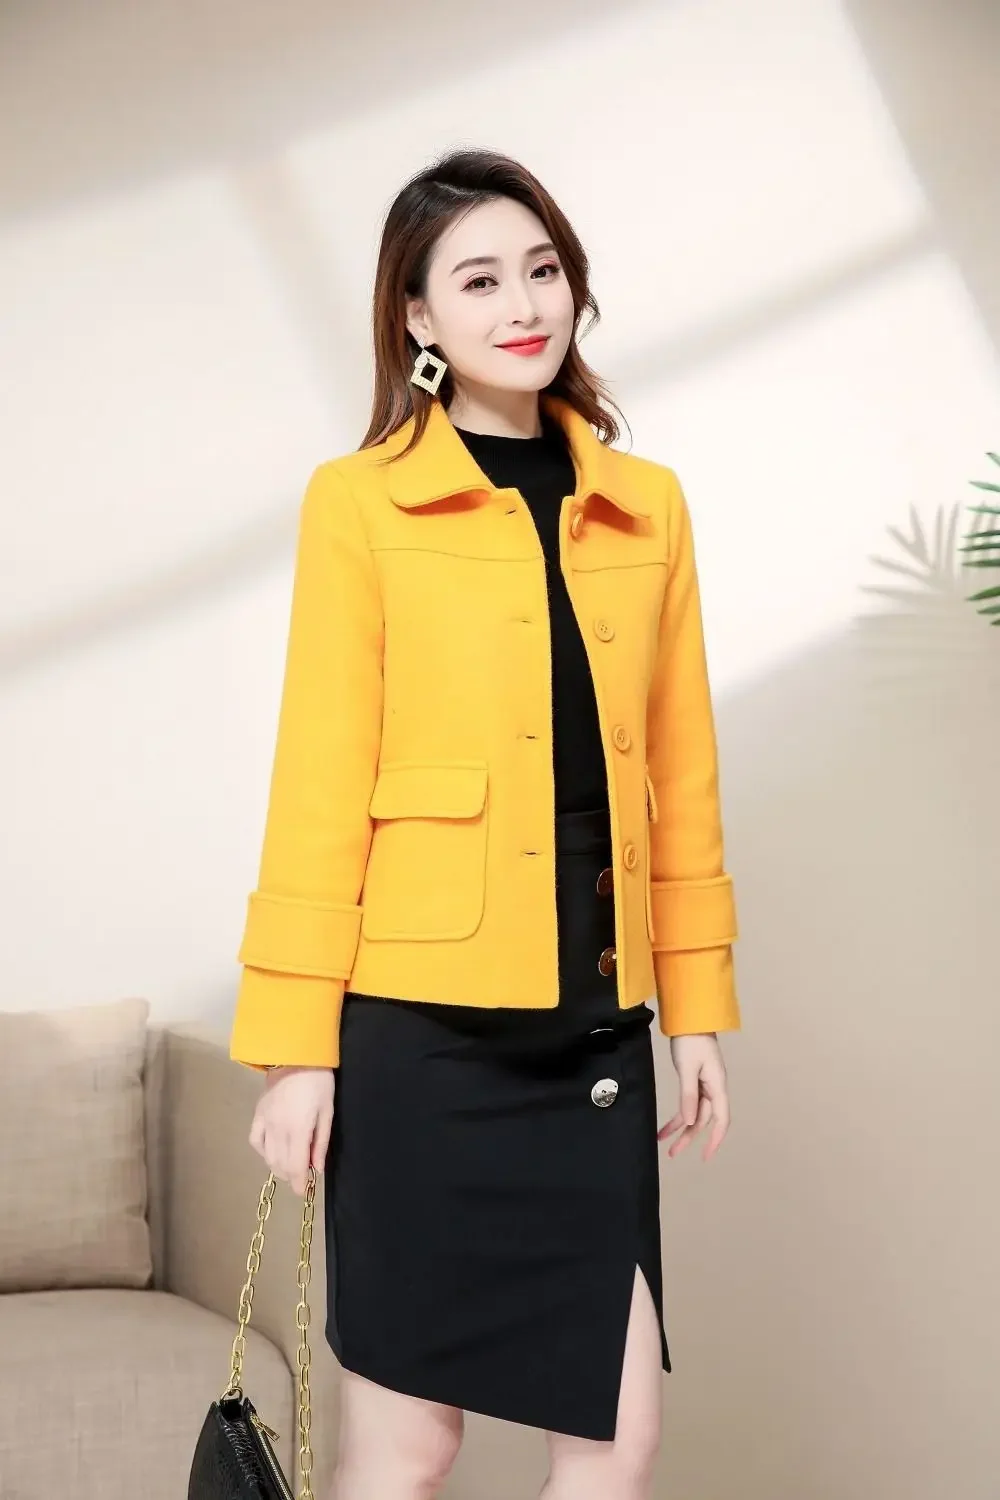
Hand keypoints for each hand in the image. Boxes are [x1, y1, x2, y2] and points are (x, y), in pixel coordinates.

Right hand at [248, 1066, 334, 1194]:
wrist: (295, 1055)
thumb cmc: (318, 1082)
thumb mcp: (327, 1112)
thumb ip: (321, 1142)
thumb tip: (317, 1168)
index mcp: (297, 1130)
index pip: (295, 1167)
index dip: (299, 1183)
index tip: (303, 1191)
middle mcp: (277, 1130)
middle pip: (280, 1165)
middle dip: (291, 1176)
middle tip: (303, 1174)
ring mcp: (265, 1122)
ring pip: (267, 1156)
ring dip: (278, 1166)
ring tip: (291, 1164)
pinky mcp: (258, 1114)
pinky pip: (255, 1141)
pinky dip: (263, 1152)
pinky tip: (273, 1151)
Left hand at [657, 1033, 729, 1161]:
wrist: (689, 1018)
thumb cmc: (691, 1040)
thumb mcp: (688, 1068)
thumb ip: (688, 1095)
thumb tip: (689, 1122)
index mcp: (717, 1086)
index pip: (721, 1120)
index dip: (715, 1140)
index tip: (705, 1156)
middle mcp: (714, 1088)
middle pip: (704, 1120)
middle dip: (689, 1138)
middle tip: (673, 1154)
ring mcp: (704, 1085)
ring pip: (694, 1113)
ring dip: (680, 1128)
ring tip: (663, 1143)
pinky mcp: (694, 1080)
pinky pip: (687, 1102)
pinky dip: (678, 1113)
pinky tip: (665, 1125)